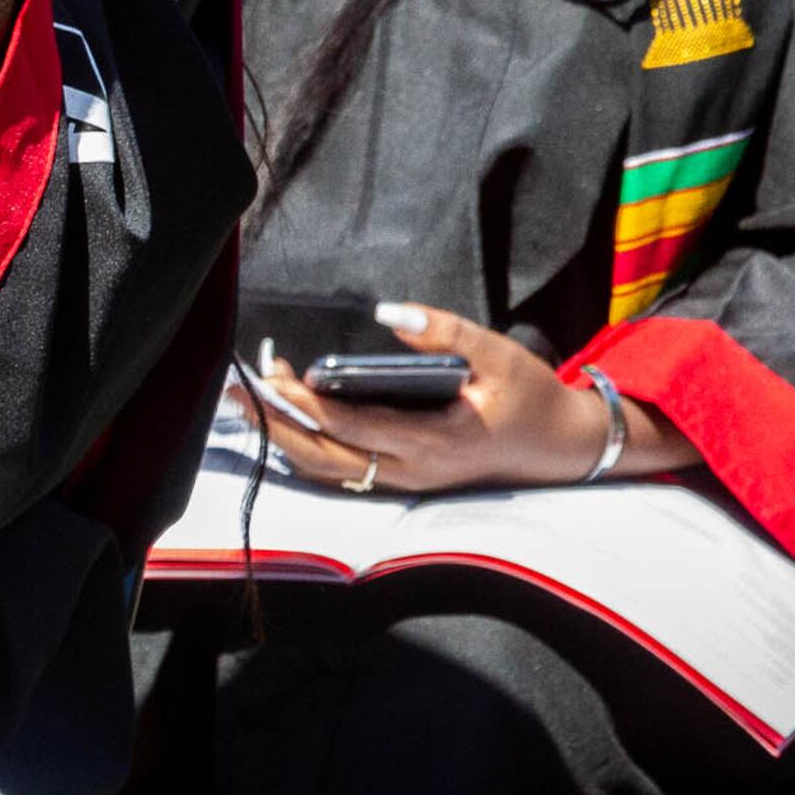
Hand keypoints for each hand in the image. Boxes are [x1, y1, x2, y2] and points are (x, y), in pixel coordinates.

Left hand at [242, 304, 619, 492]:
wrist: (558, 447)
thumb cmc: (528, 397)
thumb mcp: (499, 355)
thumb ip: (446, 331)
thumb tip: (389, 314)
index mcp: (434, 441)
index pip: (355, 427)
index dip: (309, 407)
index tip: (273, 379)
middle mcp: (411, 469)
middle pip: (326, 458)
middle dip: (276, 427)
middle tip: (235, 392)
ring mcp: (405, 480)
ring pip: (329, 470)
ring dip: (285, 437)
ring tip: (251, 399)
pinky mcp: (402, 477)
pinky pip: (342, 471)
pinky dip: (307, 447)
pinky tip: (284, 418)